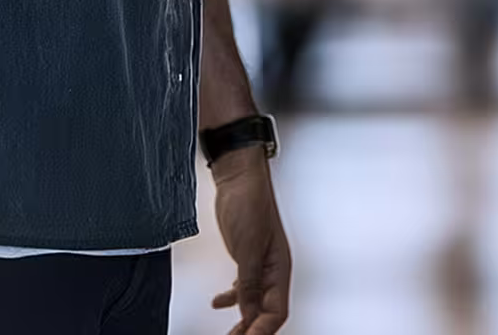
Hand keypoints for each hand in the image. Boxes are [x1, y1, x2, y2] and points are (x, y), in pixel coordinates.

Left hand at [209, 147, 290, 334]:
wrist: (238, 179)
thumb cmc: (250, 204)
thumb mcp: (248, 249)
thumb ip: (248, 283)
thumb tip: (248, 314)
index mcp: (279, 270)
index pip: (277, 312)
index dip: (262, 330)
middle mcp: (272, 271)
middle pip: (266, 312)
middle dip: (252, 329)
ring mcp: (259, 265)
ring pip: (254, 302)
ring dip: (242, 319)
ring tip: (229, 333)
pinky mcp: (246, 258)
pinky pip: (242, 287)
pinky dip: (231, 298)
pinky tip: (219, 303)